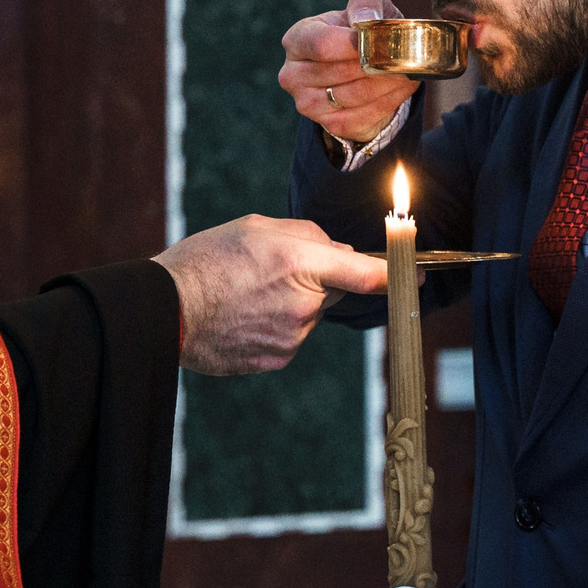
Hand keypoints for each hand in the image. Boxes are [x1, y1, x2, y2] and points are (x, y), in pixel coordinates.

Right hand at [155, 215, 388, 374]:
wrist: (165, 312)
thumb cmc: (207, 261)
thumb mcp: (255, 227)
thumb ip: (305, 234)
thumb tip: (338, 251)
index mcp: (300, 262)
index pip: (365, 272)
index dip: (399, 272)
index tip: (422, 272)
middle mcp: (304, 303)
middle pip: (333, 289)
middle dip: (315, 278)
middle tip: (272, 269)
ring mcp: (292, 337)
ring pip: (310, 314)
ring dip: (292, 303)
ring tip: (246, 294)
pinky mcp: (278, 360)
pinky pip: (291, 337)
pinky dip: (275, 325)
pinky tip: (243, 316)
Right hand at [280, 0, 420, 145]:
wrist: (362, 65)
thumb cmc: (361, 30)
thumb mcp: (366, 7)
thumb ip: (366, 4)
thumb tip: (365, 20)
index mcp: (297, 39)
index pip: (322, 44)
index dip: (353, 45)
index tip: (379, 41)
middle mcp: (293, 74)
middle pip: (340, 72)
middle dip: (376, 65)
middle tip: (405, 58)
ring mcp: (307, 102)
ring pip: (355, 95)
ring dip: (387, 84)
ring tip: (409, 70)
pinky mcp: (329, 123)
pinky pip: (364, 115)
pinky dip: (389, 101)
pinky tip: (404, 86)